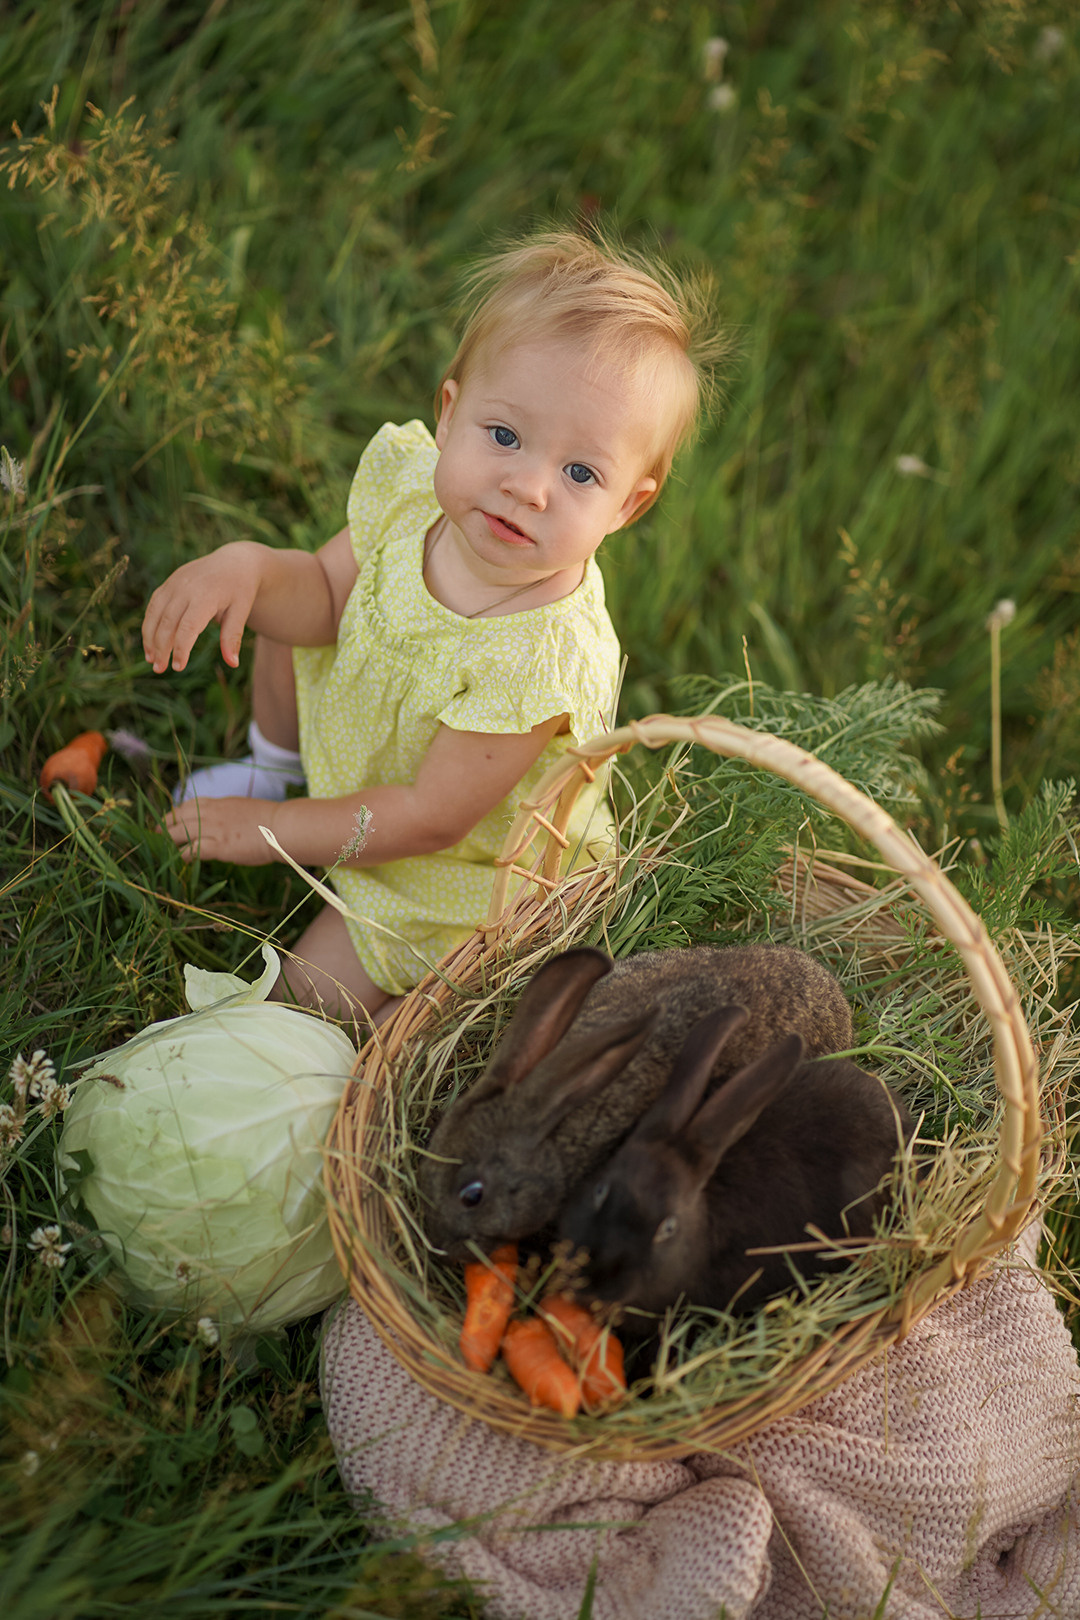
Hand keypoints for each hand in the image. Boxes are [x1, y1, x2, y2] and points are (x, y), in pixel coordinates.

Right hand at [143, 544, 261, 672]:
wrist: (235, 561)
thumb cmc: (240, 590)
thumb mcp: (242, 611)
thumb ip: (233, 637)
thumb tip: (232, 664)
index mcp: (206, 595)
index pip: (188, 626)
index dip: (181, 648)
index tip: (179, 667)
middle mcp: (186, 587)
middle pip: (168, 622)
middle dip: (161, 647)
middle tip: (159, 669)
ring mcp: (175, 583)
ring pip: (155, 613)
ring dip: (150, 638)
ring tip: (151, 660)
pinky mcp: (169, 583)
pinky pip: (154, 605)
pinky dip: (149, 624)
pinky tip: (151, 642)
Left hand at [161, 797, 279, 864]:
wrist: (283, 827)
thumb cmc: (271, 821)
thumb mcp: (244, 810)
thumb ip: (229, 814)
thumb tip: (223, 825)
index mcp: (220, 803)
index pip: (188, 804)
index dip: (175, 813)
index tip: (169, 820)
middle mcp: (212, 813)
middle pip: (178, 816)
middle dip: (164, 826)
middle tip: (156, 835)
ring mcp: (214, 829)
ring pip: (179, 832)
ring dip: (167, 840)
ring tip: (161, 849)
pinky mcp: (219, 846)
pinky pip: (192, 850)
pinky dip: (182, 855)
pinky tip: (179, 861)